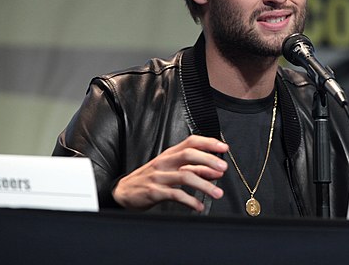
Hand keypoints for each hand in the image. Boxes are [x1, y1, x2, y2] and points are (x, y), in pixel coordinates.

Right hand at [112, 135, 228, 211]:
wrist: (125, 191)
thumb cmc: (152, 178)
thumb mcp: (172, 169)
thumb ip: (194, 169)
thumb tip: (216, 171)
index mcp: (170, 153)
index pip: (191, 141)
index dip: (208, 143)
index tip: (223, 147)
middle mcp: (165, 161)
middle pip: (189, 155)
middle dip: (209, 160)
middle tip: (223, 168)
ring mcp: (159, 176)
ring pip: (185, 176)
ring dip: (204, 185)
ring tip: (217, 193)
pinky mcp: (154, 191)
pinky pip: (175, 195)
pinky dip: (190, 201)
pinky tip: (198, 206)